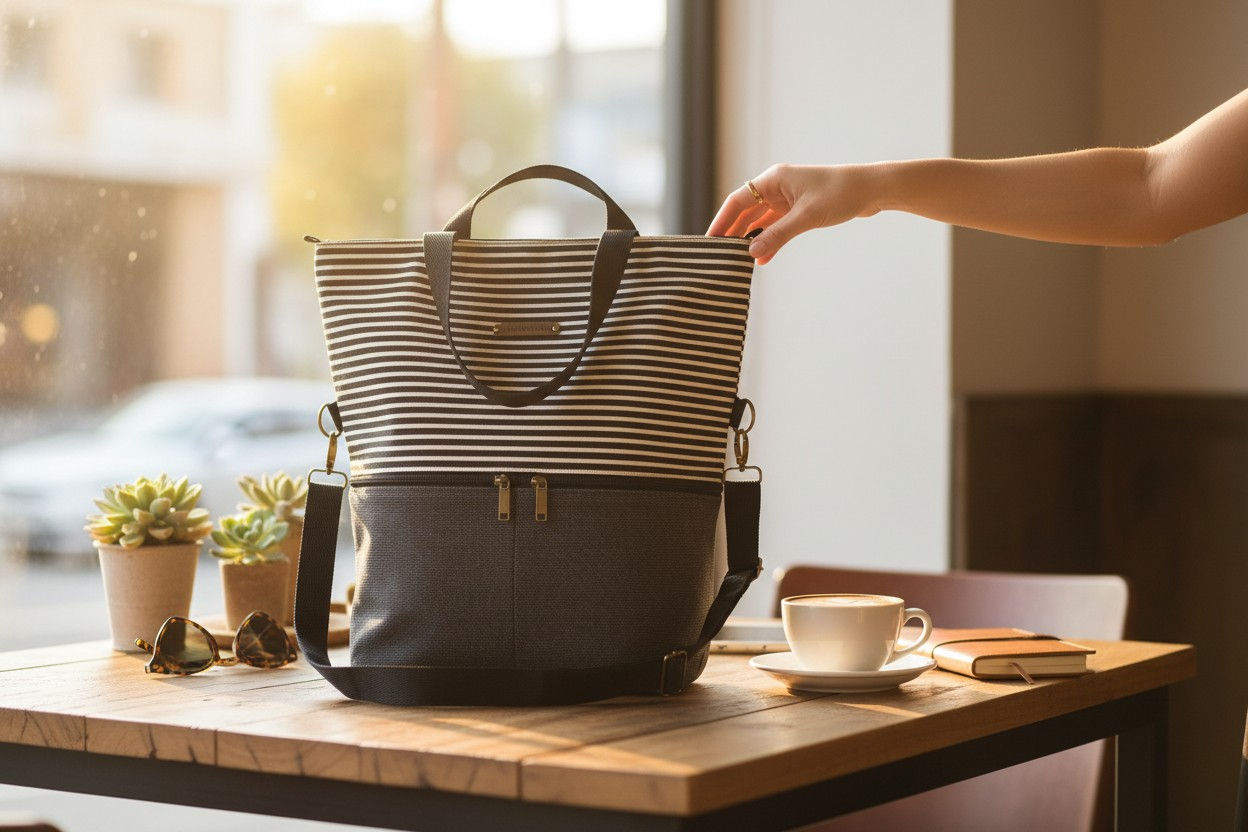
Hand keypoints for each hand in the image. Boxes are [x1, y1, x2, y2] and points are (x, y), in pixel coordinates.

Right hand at [706, 164, 877, 264]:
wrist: (872, 190)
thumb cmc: (841, 194)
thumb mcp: (806, 217)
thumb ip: (777, 236)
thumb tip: (752, 253)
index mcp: (773, 179)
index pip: (737, 201)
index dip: (721, 221)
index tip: (709, 241)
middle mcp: (776, 187)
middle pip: (746, 211)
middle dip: (733, 233)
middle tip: (718, 255)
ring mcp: (787, 198)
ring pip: (760, 221)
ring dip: (751, 239)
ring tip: (737, 260)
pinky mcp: (798, 209)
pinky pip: (776, 227)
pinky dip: (769, 241)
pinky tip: (763, 258)